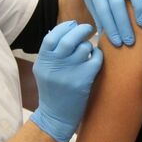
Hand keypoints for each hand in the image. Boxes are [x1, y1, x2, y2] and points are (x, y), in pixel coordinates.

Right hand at [30, 21, 103, 141]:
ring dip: (89, 45)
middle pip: (69, 39)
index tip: (72, 24)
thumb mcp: (44, 70)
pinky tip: (95, 57)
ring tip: (88, 49)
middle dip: (81, 30)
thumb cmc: (52, 91)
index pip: (51, 37)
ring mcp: (69, 74)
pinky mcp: (83, 82)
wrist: (56, 117)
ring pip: (84, 48)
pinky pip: (95, 60)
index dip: (63, 27)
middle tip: (87, 28)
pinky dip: (98, 55)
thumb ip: (51, 52)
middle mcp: (54, 67)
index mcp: (43, 62)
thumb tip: (66, 29)